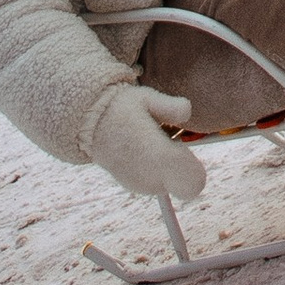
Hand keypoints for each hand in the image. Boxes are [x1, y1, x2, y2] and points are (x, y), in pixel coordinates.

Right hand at [86, 86, 203, 201]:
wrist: (87, 125)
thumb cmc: (122, 108)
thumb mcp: (148, 98)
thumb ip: (172, 107)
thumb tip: (187, 114)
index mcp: (158, 158)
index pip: (194, 182)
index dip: (197, 168)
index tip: (183, 147)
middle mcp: (150, 179)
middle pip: (188, 184)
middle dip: (186, 163)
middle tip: (169, 138)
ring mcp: (140, 186)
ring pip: (172, 183)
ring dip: (171, 166)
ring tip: (151, 141)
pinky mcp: (133, 186)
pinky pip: (157, 182)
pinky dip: (157, 169)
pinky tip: (142, 150)